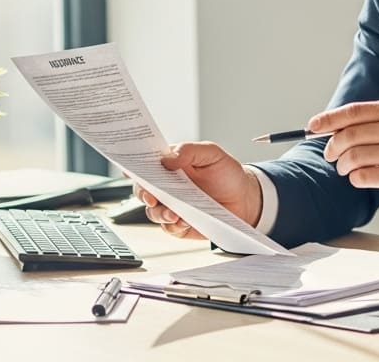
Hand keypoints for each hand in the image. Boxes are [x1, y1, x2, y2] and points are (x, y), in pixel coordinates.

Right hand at [133, 141, 261, 238]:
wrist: (246, 199)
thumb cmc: (227, 174)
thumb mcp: (212, 154)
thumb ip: (190, 150)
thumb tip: (168, 158)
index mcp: (171, 165)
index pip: (146, 164)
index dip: (134, 166)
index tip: (132, 170)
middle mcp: (167, 186)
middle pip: (143, 190)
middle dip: (143, 193)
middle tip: (151, 196)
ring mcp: (172, 206)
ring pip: (153, 212)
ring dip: (160, 213)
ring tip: (174, 213)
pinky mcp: (180, 225)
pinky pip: (169, 228)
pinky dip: (173, 226)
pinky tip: (183, 221)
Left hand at [310, 100, 378, 207]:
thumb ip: (372, 122)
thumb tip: (332, 128)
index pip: (353, 112)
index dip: (328, 119)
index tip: (313, 126)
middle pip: (348, 136)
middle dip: (332, 147)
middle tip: (331, 155)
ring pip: (352, 158)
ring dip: (343, 166)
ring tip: (347, 168)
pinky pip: (362, 177)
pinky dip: (355, 179)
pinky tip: (362, 177)